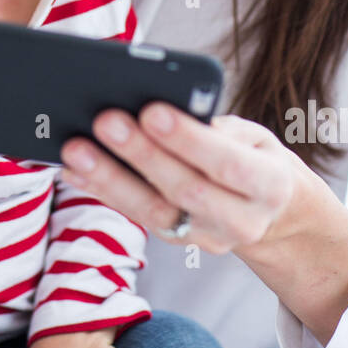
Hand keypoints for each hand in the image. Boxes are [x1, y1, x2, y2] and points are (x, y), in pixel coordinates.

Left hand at [60, 107, 302, 257]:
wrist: (273, 213)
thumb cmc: (254, 156)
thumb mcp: (254, 136)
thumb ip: (215, 125)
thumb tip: (158, 105)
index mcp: (270, 185)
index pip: (229, 163)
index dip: (188, 139)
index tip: (151, 110)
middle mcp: (242, 220)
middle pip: (185, 190)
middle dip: (141, 154)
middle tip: (104, 120)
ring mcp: (208, 237)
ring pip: (154, 212)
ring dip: (110, 179)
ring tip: (76, 149)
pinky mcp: (179, 241)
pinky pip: (136, 217)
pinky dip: (102, 192)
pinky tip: (74, 170)